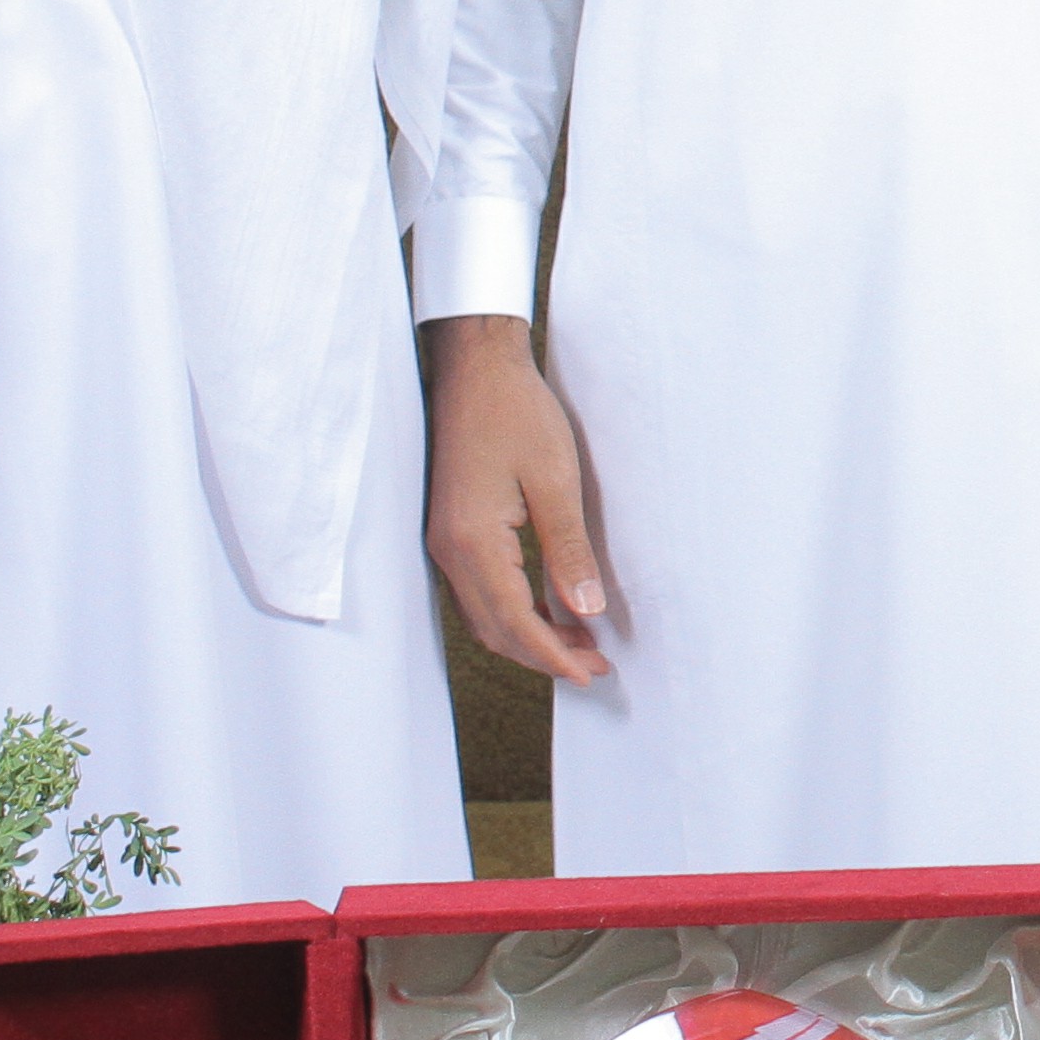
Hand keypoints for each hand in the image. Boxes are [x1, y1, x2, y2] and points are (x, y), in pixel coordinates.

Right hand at [426, 315, 612, 681]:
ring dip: (528, 634)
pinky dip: (513, 607)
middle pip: (494, 628)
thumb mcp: (555, 480)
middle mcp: (450, 549)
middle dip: (543, 654)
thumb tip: (586, 611)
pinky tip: (547, 603)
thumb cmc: (516, 412)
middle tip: (594, 665)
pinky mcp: (451, 528)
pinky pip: (479, 588)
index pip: (515, 622)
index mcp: (473, 541)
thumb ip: (568, 550)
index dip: (553, 654)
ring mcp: (445, 540)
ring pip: (484, 612)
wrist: (475, 366)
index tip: (591, 673)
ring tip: (579, 641)